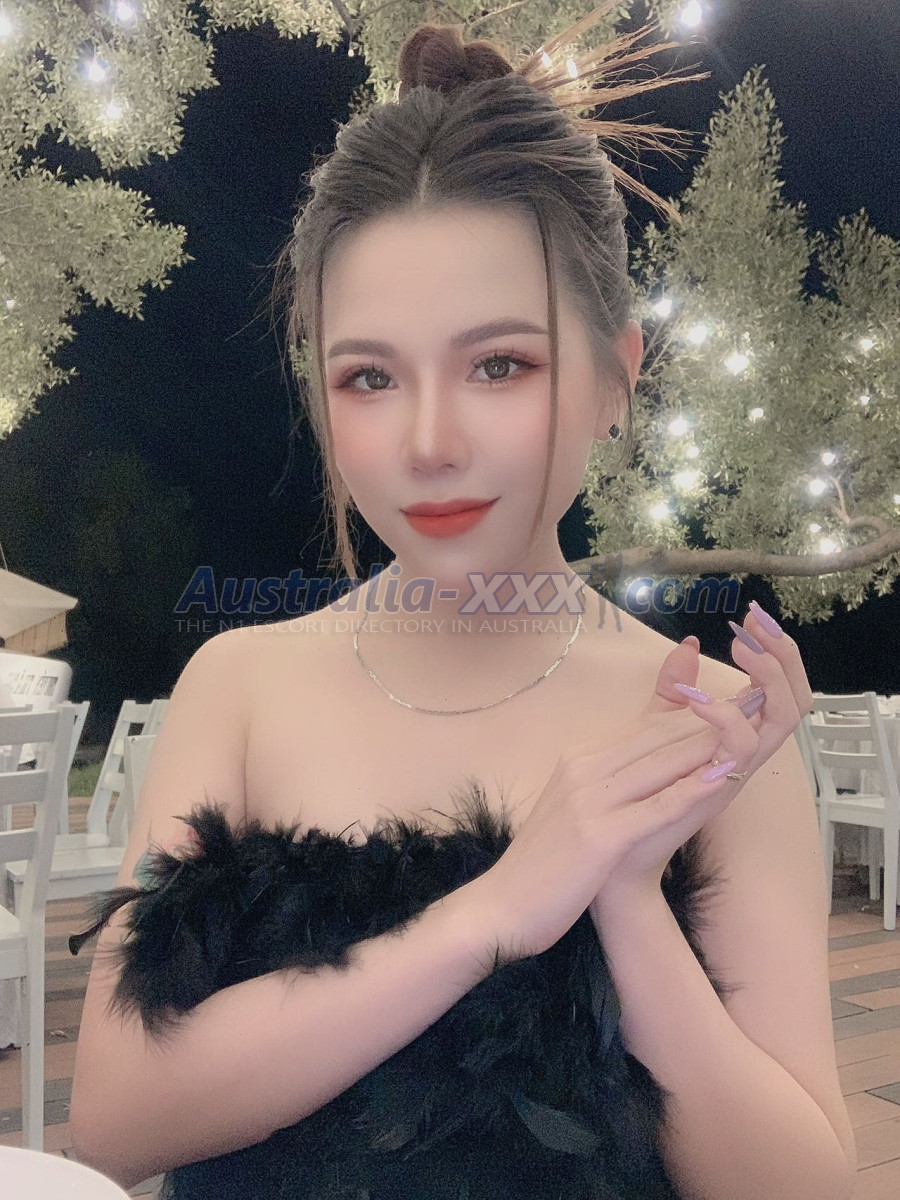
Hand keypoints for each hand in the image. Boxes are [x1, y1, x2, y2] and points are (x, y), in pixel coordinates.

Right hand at [470, 692, 746, 962]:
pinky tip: (724, 780)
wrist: (501, 909)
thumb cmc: (543, 866)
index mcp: (579, 760)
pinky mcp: (598, 836)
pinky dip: (692, 791)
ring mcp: (589, 801)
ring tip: (751, 731)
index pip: (645, 730)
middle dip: (709, 723)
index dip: (693, 717)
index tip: (733, 705)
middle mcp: (584, 769)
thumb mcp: (574, 813)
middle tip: (755, 707)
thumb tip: (643, 772)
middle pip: (657, 739)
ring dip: (708, 748)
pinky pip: (655, 807)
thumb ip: (607, 784)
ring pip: (660, 765)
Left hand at [593, 604, 813, 905]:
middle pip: (796, 700)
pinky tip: (699, 697)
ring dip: (768, 676)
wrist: (610, 858)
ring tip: (742, 645)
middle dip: (784, 656)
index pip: (780, 690)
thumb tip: (688, 641)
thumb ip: (672, 690)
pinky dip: (727, 717)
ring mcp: (733, 772)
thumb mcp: (652, 731)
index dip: (778, 652)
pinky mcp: (716, 789)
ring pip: (784, 718)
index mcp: (733, 739)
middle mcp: (742, 755)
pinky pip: (744, 748)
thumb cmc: (633, 800)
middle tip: (756, 622)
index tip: (753, 616)